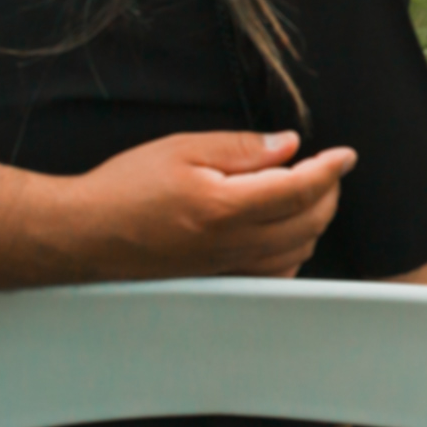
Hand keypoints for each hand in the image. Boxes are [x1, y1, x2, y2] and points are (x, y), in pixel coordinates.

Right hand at [54, 131, 356, 281]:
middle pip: (310, 222)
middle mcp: (231, 244)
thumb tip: (290, 146)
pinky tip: (285, 229)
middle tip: (326, 168)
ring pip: (299, 251)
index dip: (331, 169)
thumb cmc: (124, 188)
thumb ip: (242, 148)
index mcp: (224, 207)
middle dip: (328, 192)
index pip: (301, 189)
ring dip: (314, 220)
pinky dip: (294, 251)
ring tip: (304, 191)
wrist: (80, 234)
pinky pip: (275, 273)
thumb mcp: (182, 148)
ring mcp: (226, 267)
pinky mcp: (218, 279)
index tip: (346, 155)